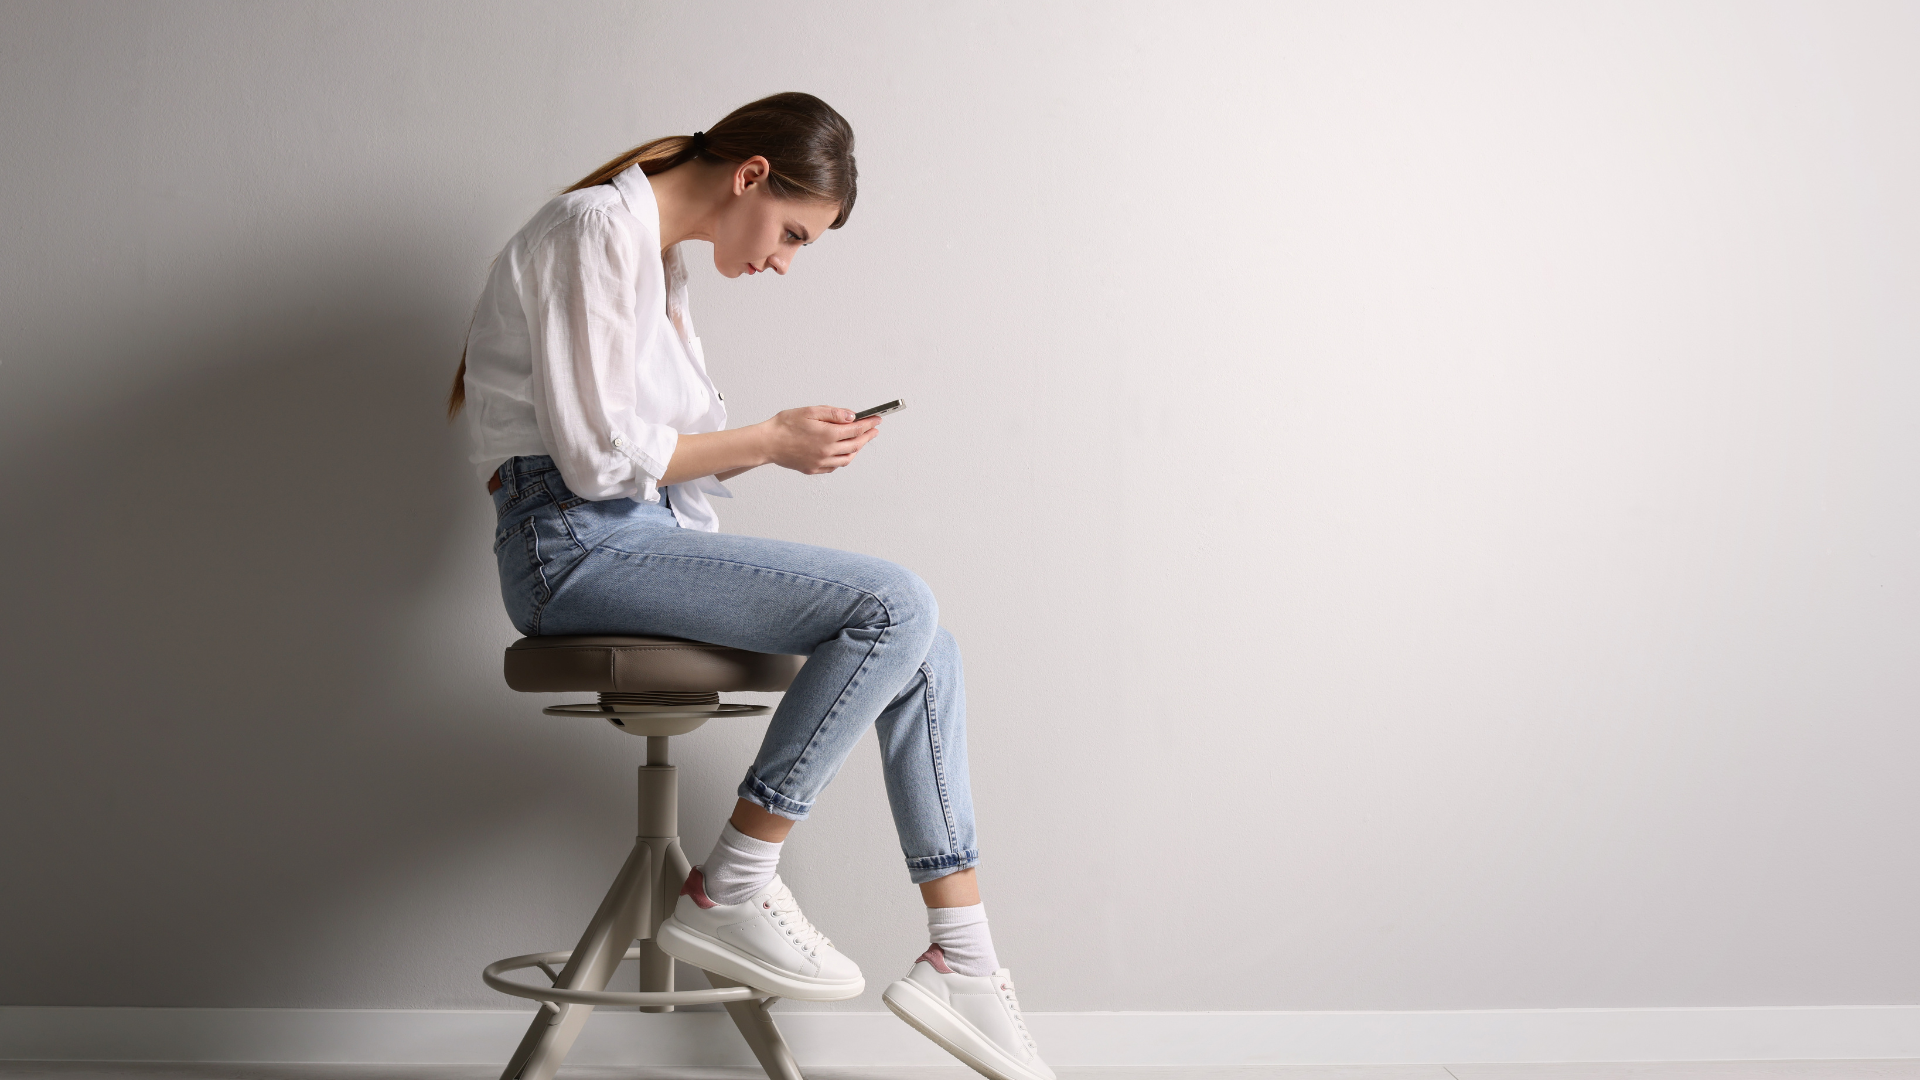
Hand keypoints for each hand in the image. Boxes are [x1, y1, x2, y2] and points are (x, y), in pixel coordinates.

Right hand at [756, 406, 882, 474]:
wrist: (767, 443)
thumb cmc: (785, 425)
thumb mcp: (810, 411)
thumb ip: (833, 413)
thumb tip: (851, 416)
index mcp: (828, 435)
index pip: (856, 430)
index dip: (869, 424)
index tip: (877, 420)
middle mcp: (827, 451)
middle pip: (855, 445)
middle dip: (867, 436)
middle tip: (873, 430)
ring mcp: (821, 462)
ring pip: (847, 458)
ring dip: (856, 449)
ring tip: (860, 441)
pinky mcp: (814, 469)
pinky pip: (835, 466)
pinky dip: (843, 459)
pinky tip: (842, 452)